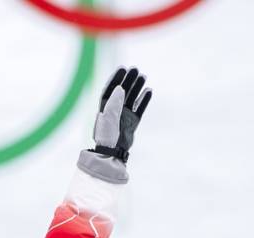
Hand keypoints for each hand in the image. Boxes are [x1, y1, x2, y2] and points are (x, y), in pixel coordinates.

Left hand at [78, 67, 151, 182]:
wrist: (112, 152)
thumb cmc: (106, 135)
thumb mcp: (108, 117)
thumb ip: (114, 103)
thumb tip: (120, 88)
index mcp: (104, 108)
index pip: (110, 90)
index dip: (116, 79)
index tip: (122, 68)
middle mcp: (114, 110)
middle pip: (122, 92)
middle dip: (128, 80)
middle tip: (135, 69)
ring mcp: (124, 116)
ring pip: (131, 98)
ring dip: (137, 88)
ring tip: (143, 76)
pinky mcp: (132, 122)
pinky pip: (139, 108)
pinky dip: (144, 100)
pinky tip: (149, 91)